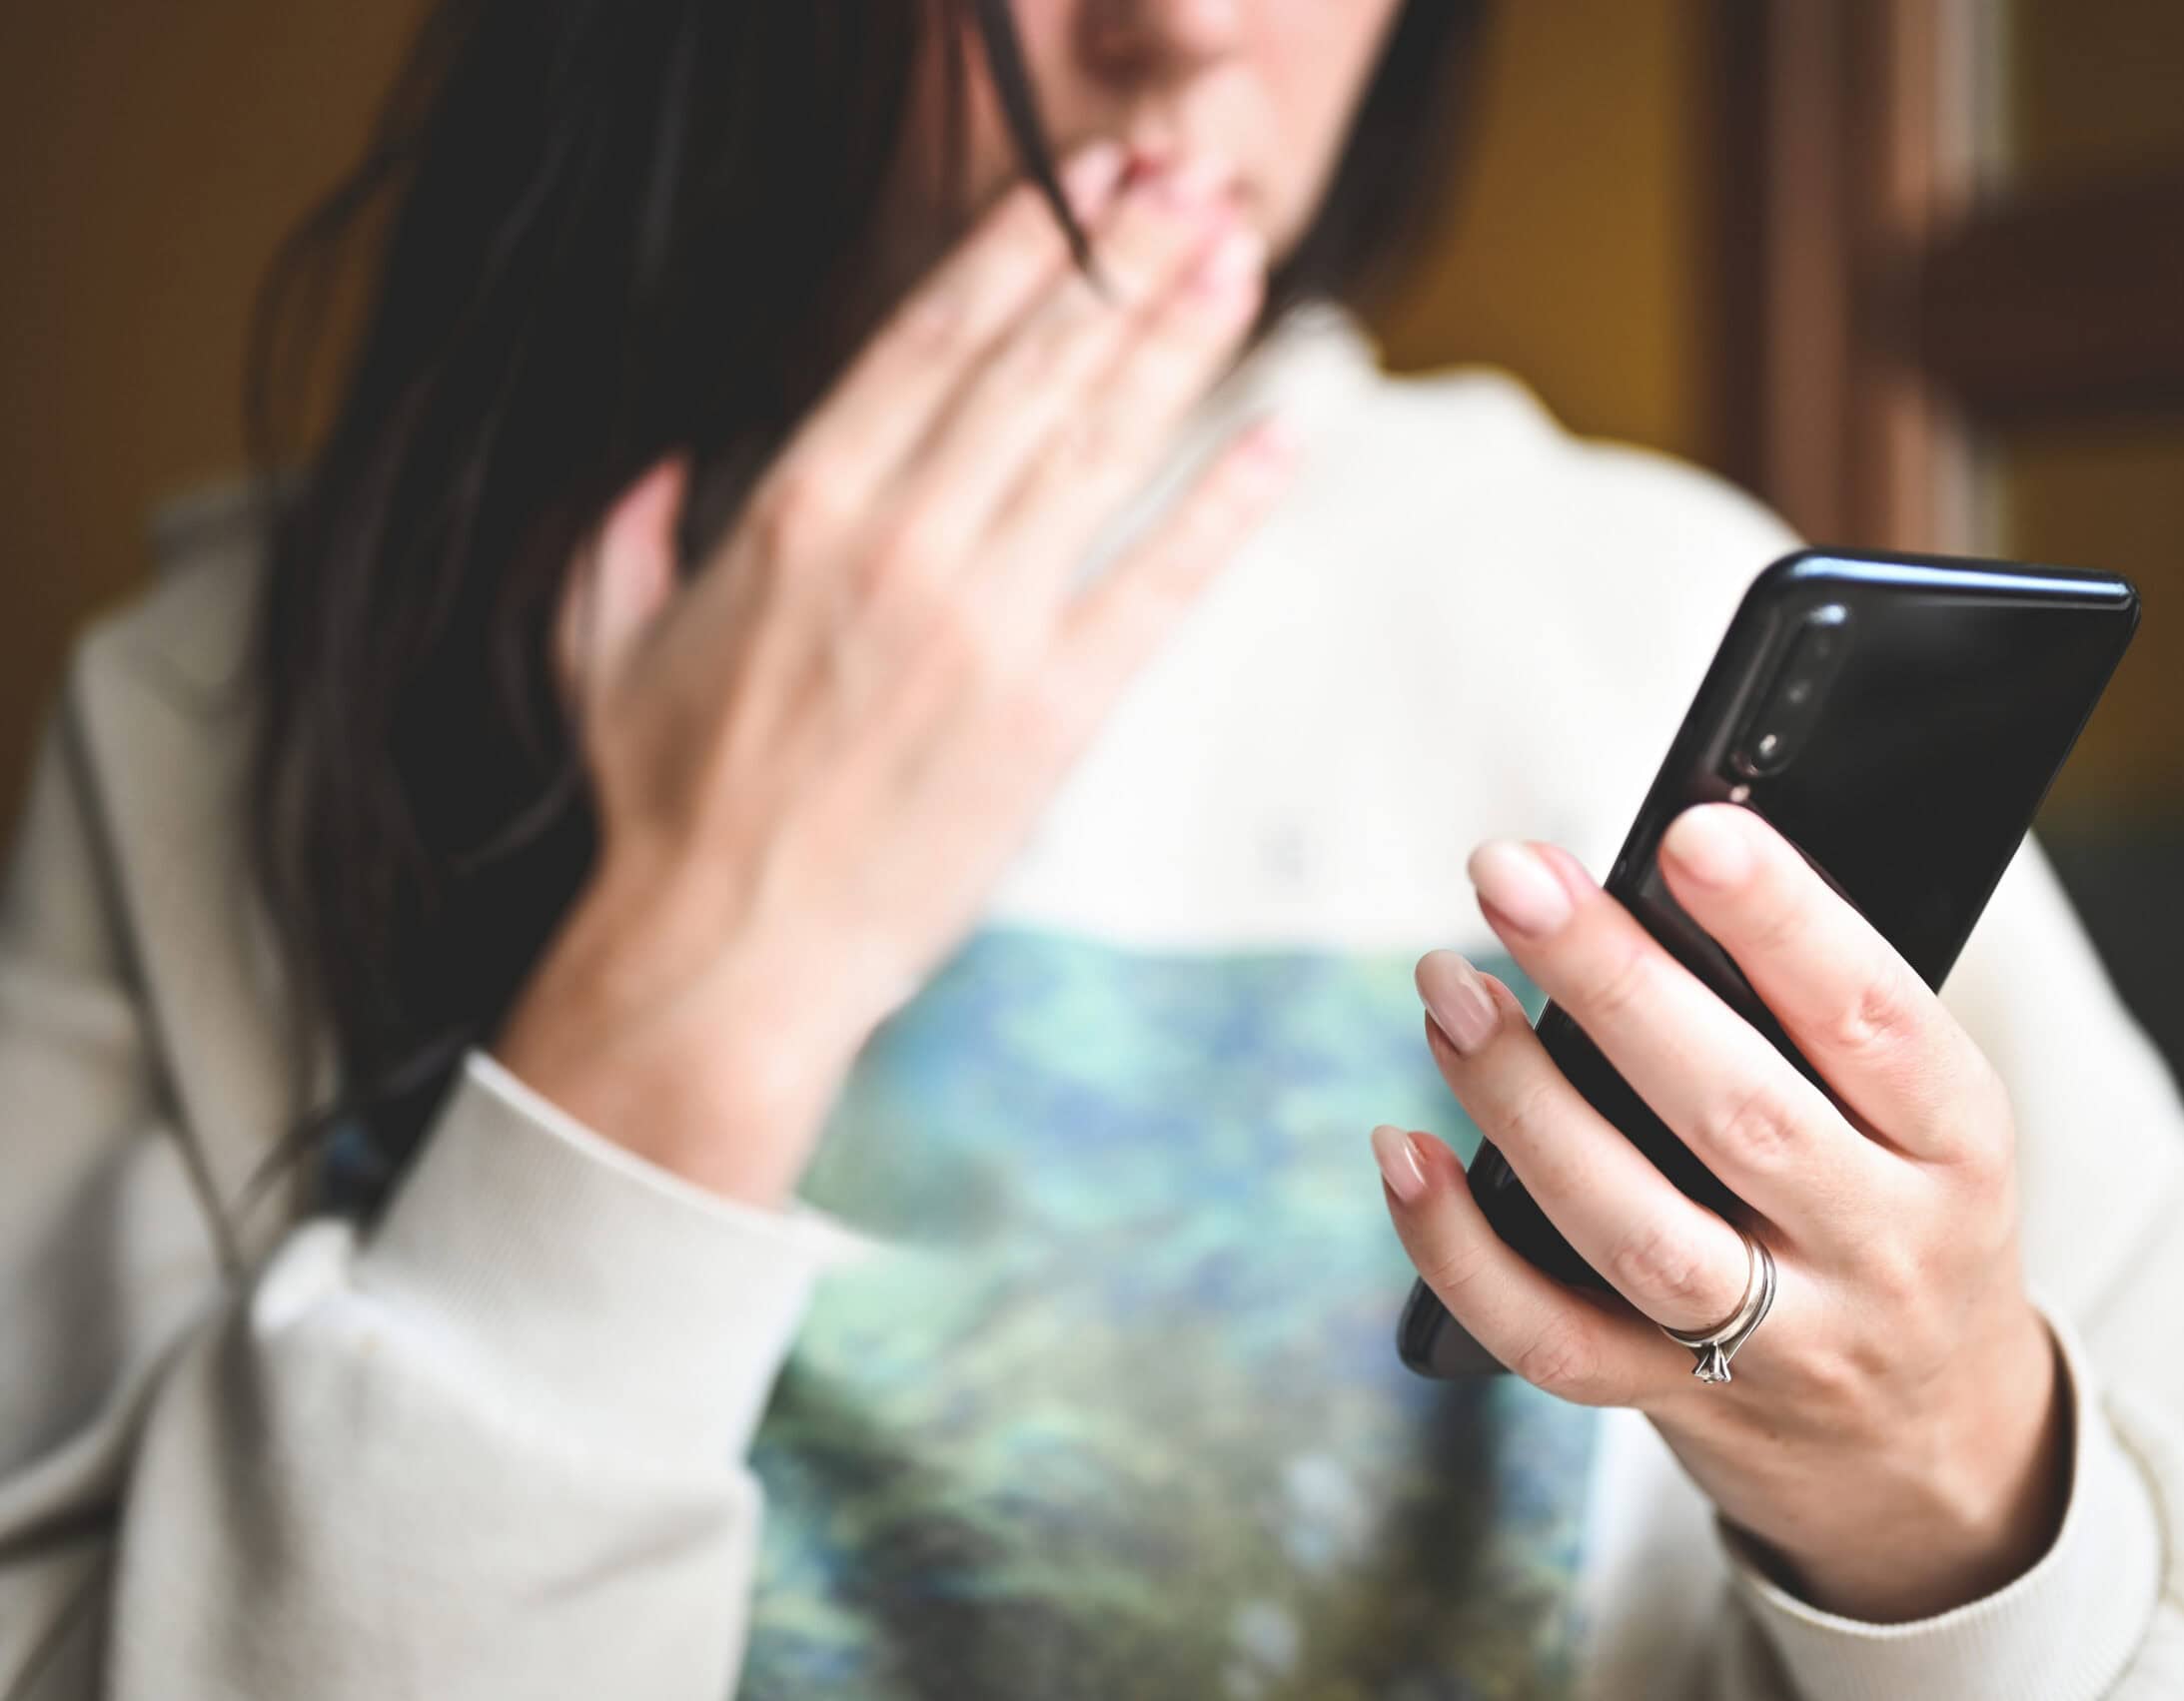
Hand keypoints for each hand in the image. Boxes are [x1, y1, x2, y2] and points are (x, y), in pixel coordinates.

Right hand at [494, 143, 1295, 1205]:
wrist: (720, 958)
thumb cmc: (665, 809)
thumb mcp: (603, 648)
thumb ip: (626, 536)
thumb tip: (658, 466)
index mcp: (793, 506)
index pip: (929, 337)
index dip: (1019, 247)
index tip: (1081, 183)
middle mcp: (896, 539)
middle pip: (1033, 363)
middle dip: (1120, 259)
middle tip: (1192, 179)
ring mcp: (981, 622)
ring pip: (1098, 443)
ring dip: (1178, 339)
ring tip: (1241, 253)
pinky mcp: (1050, 712)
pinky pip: (1157, 584)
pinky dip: (1226, 504)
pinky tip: (1285, 429)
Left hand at [1376, 803, 2067, 1622]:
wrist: (1930, 1450)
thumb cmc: (1897, 1218)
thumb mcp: (1922, 1124)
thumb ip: (1817, 1025)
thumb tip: (1645, 885)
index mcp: (1954, 1146)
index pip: (1876, 1021)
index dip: (1787, 924)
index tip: (1688, 831)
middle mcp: (1878, 1248)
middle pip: (1737, 1115)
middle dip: (1613, 983)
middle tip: (1512, 877)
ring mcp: (1779, 1343)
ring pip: (1635, 1228)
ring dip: (1523, 1102)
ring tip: (1448, 993)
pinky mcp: (1680, 1406)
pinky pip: (1552, 1336)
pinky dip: (1460, 1247)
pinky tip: (1404, 1152)